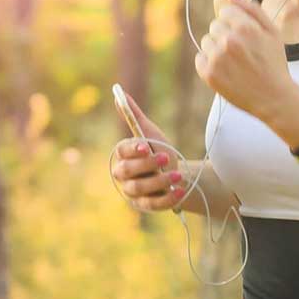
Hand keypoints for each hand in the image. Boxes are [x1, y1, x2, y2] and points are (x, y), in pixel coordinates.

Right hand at [111, 90, 186, 212]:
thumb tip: (119, 92)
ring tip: (177, 175)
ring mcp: (133, 192)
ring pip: (140, 188)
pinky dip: (167, 198)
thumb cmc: (160, 151)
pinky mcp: (145, 206)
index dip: (133, 149)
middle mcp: (123, 175)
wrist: (177, 174)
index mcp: (123, 156)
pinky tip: (180, 190)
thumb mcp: (150, 133)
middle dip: (147, 164)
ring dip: (159, 181)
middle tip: (166, 157)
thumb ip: (134, 116)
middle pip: (127, 171)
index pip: (122, 152)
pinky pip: (153, 204)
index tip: (146, 146)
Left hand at [194, 0, 294, 121]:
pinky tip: (226, 70)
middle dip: (226, 35)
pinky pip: (200, 58)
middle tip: (241, 52)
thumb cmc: (274, 64)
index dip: (235, 23)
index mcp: (245, 27)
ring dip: (216, 48)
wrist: (273, 98)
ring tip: (234, 62)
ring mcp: (217, 58)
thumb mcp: (273, 32)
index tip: (244, 36)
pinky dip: (209, 63)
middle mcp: (229, 41)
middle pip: (215, 26)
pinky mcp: (209, 74)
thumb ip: (253, 10)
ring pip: (206, 41)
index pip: (225, 11)